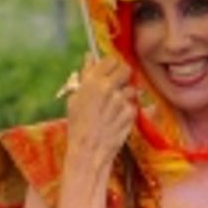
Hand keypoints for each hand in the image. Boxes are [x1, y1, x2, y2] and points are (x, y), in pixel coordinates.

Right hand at [63, 55, 138, 173]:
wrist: (89, 150)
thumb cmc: (77, 126)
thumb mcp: (75, 98)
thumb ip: (85, 76)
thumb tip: (89, 57)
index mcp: (92, 81)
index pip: (111, 60)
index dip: (112, 65)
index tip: (110, 71)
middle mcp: (108, 87)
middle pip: (126, 69)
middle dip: (123, 76)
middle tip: (118, 85)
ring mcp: (121, 100)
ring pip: (131, 89)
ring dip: (126, 95)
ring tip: (114, 108)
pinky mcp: (130, 113)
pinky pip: (133, 106)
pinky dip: (127, 111)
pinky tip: (117, 119)